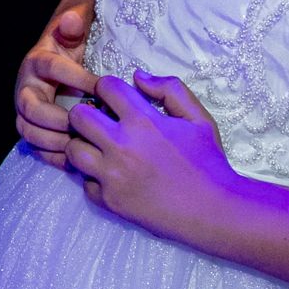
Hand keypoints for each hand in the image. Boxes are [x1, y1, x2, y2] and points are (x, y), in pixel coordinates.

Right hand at [14, 0, 97, 165]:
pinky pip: (36, 147)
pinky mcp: (33, 129)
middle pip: (31, 108)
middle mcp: (26, 87)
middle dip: (57, 119)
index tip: (101, 87)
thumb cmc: (69, 47)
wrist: (58, 63)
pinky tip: (76, 161)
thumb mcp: (72, 32)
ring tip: (80, 145)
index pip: (52, 69)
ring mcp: (26, 111)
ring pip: (29, 131)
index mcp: (36, 62)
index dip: (76, 78)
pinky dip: (52, 157)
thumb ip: (73, 24)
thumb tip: (71, 20)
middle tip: (84, 125)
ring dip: (53, 142)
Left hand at [63, 70, 234, 239]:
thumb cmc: (208, 162)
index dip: (107, 87)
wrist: (215, 211)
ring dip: (83, 145)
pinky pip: (85, 182)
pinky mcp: (110, 201)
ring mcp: (112, 175)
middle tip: (99, 121)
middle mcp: (121, 146)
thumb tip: (138, 77)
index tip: (112, 98)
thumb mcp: (198, 119)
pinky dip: (94, 179)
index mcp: (143, 121)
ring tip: (99, 149)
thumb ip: (170, 90)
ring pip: (72, 149)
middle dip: (86, 114)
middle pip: (77, 116)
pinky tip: (111, 176)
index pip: (105, 87)